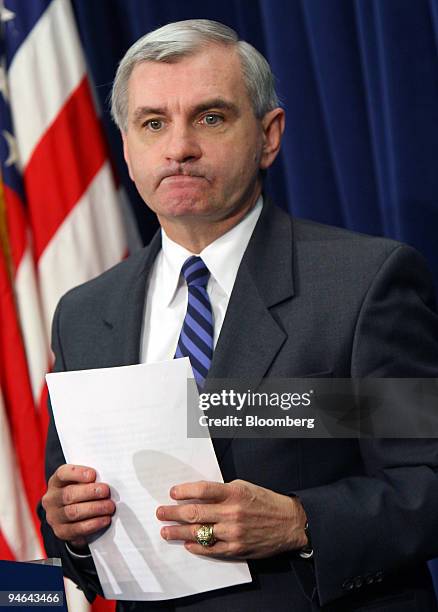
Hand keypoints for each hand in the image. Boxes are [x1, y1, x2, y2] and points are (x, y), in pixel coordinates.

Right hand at [42, 465, 114, 549]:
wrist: (72, 516)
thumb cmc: (81, 493)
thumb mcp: (81, 482)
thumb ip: (90, 479)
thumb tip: (106, 479)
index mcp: (56, 482)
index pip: (62, 474)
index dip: (77, 473)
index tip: (93, 475)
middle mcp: (51, 499)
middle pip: (68, 494)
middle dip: (90, 492)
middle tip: (106, 491)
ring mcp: (54, 517)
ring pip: (73, 512)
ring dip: (95, 509)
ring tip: (109, 506)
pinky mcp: (61, 532)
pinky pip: (77, 529)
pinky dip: (93, 524)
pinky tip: (105, 519)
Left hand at [156, 479, 306, 558]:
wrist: (289, 522)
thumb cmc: (266, 501)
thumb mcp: (245, 487)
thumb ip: (222, 491)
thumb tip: (198, 495)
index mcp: (234, 492)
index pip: (202, 490)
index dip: (184, 491)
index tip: (172, 493)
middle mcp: (232, 512)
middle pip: (195, 512)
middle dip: (173, 513)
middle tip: (161, 513)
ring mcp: (233, 532)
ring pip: (199, 532)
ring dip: (178, 532)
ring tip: (166, 531)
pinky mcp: (236, 548)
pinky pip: (210, 549)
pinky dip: (196, 547)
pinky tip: (187, 544)